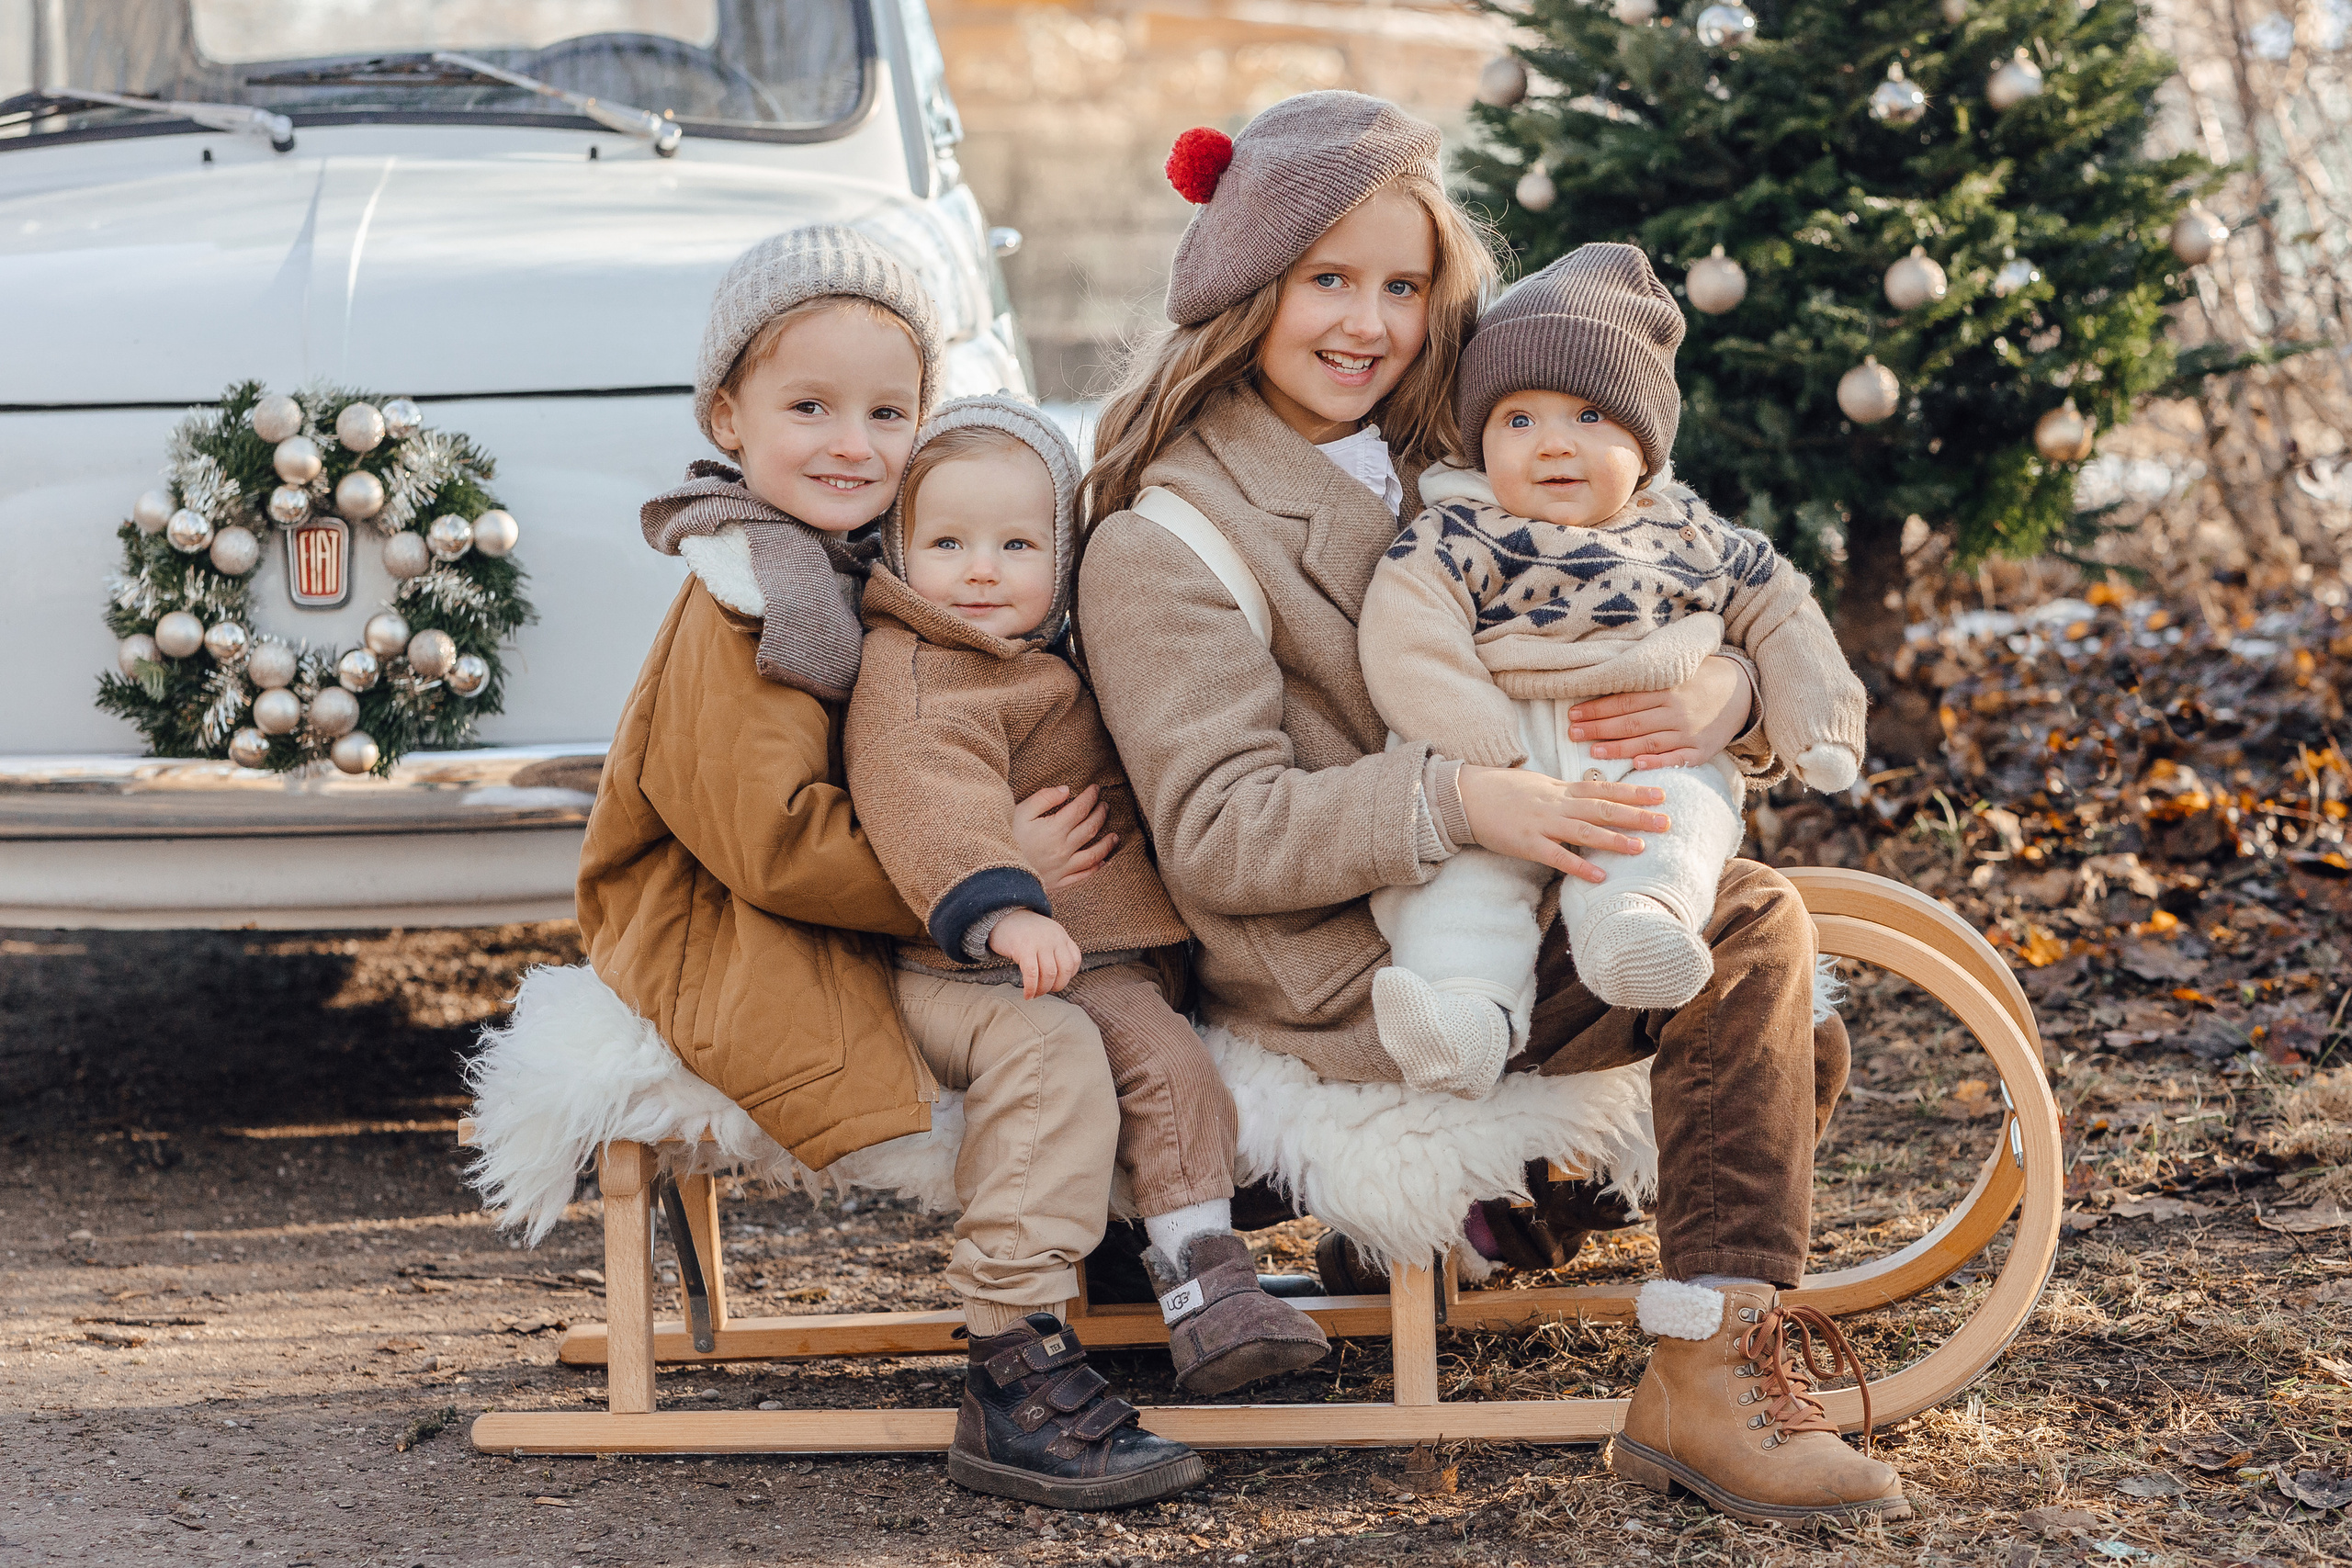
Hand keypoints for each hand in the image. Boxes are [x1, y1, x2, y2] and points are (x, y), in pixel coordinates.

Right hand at [988, 909, 1082, 997]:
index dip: (1069, 976)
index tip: (1057, 982)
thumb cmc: (1022, 930)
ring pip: (1049, 974)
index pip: (1075, 959)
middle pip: (1065, 970)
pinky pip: (1032, 974)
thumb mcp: (1045, 933)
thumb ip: (1055, 948)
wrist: (1001, 915)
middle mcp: (1054, 937)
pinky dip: (1031, 988)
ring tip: (1035, 994)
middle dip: (1057, 986)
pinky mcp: (1024, 948)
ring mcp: (1040, 942)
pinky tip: (1027, 995)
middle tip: (1045, 991)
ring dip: (1043, 989)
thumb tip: (1058, 976)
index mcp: (1060, 934)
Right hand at [1013, 783, 1114, 894]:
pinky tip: (1103, 862)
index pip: (1081, 808)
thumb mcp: (1019, 812)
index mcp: (1054, 829)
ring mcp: (1063, 867)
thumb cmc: (1005, 838)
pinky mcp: (1059, 882)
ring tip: (1115, 836)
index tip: (1096, 788)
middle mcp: (1063, 848)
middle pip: (1091, 829)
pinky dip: (1096, 868)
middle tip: (1105, 805)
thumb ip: (1043, 798)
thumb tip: (1066, 790)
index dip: (1091, 796)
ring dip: (1107, 844)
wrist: (994, 873)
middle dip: (1101, 814)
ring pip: (1094, 854)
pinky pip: (1083, 875)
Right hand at [1457, 766, 1669, 884]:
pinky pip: (1557, 856)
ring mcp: (1542, 824)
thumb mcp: (1537, 785)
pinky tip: (1599, 877)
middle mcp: (1556, 804)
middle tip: (1666, 821)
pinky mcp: (1526, 843)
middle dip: (1636, 815)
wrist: (1465, 796)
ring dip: (1614, 839)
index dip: (1634, 792)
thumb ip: (1563, 793)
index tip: (1661, 794)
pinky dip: (1578, 866)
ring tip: (1641, 847)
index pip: (1604, 789)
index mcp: (1560, 790)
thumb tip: (1586, 797)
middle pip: (1603, 808)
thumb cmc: (1500, 790)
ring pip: (1585, 831)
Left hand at [1566, 654, 1752, 768]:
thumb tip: (1607, 672)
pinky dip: (1656, 763)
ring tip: (1593, 752)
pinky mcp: (1701, 750)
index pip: (1623, 700)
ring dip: (1617, 749)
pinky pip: (1676, 759)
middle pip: (1629, 722)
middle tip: (1572, 734)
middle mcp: (1675, 710)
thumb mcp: (1676, 669)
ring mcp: (1688, 732)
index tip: (1573, 714)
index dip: (1596, 708)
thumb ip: (1646, 676)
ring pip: (1647, 743)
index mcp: (1666, 688)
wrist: (1743, 691)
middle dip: (1597, 729)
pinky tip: (1636, 766)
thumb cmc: (1701, 678)